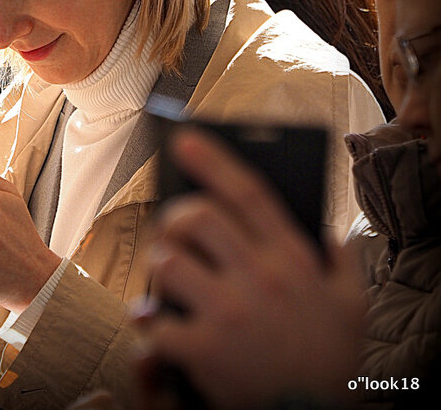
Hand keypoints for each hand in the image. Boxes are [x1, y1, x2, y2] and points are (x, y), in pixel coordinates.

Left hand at [137, 130, 363, 409]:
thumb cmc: (329, 363)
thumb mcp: (353, 308)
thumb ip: (344, 262)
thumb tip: (329, 230)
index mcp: (293, 260)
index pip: (249, 194)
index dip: (214, 160)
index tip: (184, 137)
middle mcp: (260, 278)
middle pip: (198, 217)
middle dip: (174, 215)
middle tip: (171, 227)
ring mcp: (230, 312)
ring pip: (169, 260)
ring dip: (161, 267)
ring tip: (168, 279)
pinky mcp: (204, 349)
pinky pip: (156, 318)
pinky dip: (149, 320)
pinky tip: (153, 323)